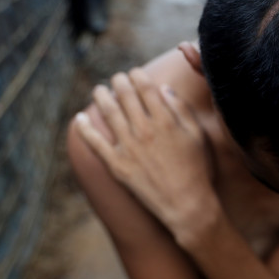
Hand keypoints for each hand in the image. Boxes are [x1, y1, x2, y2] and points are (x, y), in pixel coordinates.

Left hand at [74, 69, 216, 240]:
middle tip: (116, 78)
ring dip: (101, 96)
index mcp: (165, 120)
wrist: (187, 205)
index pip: (145, 87)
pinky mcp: (117, 165)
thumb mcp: (197, 135)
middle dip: (119, 81)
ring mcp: (128, 147)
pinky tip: (80, 118)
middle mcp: (144, 129)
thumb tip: (164, 88)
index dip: (137, 75)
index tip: (134, 73)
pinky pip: (95, 143)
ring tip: (99, 90)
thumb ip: (181, 109)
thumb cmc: (197, 169)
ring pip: (108, 113)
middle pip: (125, 96)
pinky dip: (85, 128)